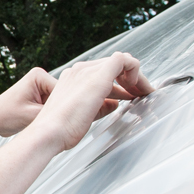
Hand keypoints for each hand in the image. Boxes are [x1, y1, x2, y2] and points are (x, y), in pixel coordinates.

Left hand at [0, 67, 58, 136]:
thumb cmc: (4, 115)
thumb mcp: (32, 115)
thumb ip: (54, 114)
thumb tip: (71, 116)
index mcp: (38, 76)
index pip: (64, 90)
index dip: (64, 106)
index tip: (60, 118)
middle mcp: (40, 79)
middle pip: (61, 96)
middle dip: (57, 110)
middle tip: (48, 121)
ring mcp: (40, 89)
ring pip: (57, 104)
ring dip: (52, 114)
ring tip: (42, 122)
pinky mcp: (38, 99)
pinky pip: (51, 108)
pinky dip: (48, 116)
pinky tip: (42, 123)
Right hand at [34, 52, 153, 150]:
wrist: (50, 132)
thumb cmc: (61, 129)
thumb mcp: (84, 114)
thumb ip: (99, 106)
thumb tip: (113, 103)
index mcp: (72, 78)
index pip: (103, 71)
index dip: (120, 82)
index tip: (129, 96)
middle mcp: (79, 71)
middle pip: (113, 65)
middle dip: (131, 79)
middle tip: (142, 94)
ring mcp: (87, 72)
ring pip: (121, 62)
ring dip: (136, 77)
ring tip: (144, 92)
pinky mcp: (98, 77)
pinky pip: (124, 61)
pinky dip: (136, 70)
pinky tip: (136, 87)